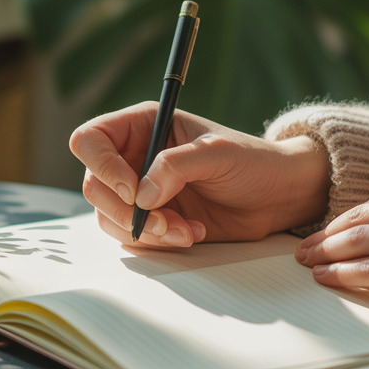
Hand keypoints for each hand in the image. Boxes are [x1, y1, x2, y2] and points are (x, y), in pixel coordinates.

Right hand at [69, 103, 330, 247]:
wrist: (276, 196)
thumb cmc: (252, 162)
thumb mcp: (217, 153)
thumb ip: (176, 166)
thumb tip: (141, 194)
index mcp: (142, 125)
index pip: (91, 141)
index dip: (102, 167)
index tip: (133, 190)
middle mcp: (133, 157)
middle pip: (94, 186)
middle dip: (126, 211)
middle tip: (164, 221)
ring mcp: (139, 191)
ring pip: (108, 217)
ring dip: (145, 232)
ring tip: (186, 230)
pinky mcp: (151, 220)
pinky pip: (131, 237)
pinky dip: (157, 242)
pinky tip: (191, 233)